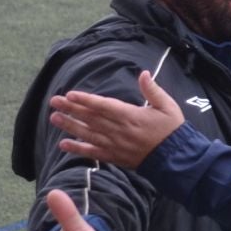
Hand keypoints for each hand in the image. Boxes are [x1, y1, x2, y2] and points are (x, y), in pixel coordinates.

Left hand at [50, 69, 184, 168]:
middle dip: (71, 109)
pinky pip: (93, 152)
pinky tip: (64, 144)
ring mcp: (115, 144)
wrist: (177, 158)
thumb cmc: (172, 130)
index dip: (86, 100)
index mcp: (131, 116)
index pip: (103, 106)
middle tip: (54, 101)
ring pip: (88, 134)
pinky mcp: (114, 156)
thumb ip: (153, 90)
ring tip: (54, 118)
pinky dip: (78, 149)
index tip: (70, 94)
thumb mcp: (168, 106)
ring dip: (70, 126)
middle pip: (91, 118)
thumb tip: (143, 73)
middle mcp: (119, 130)